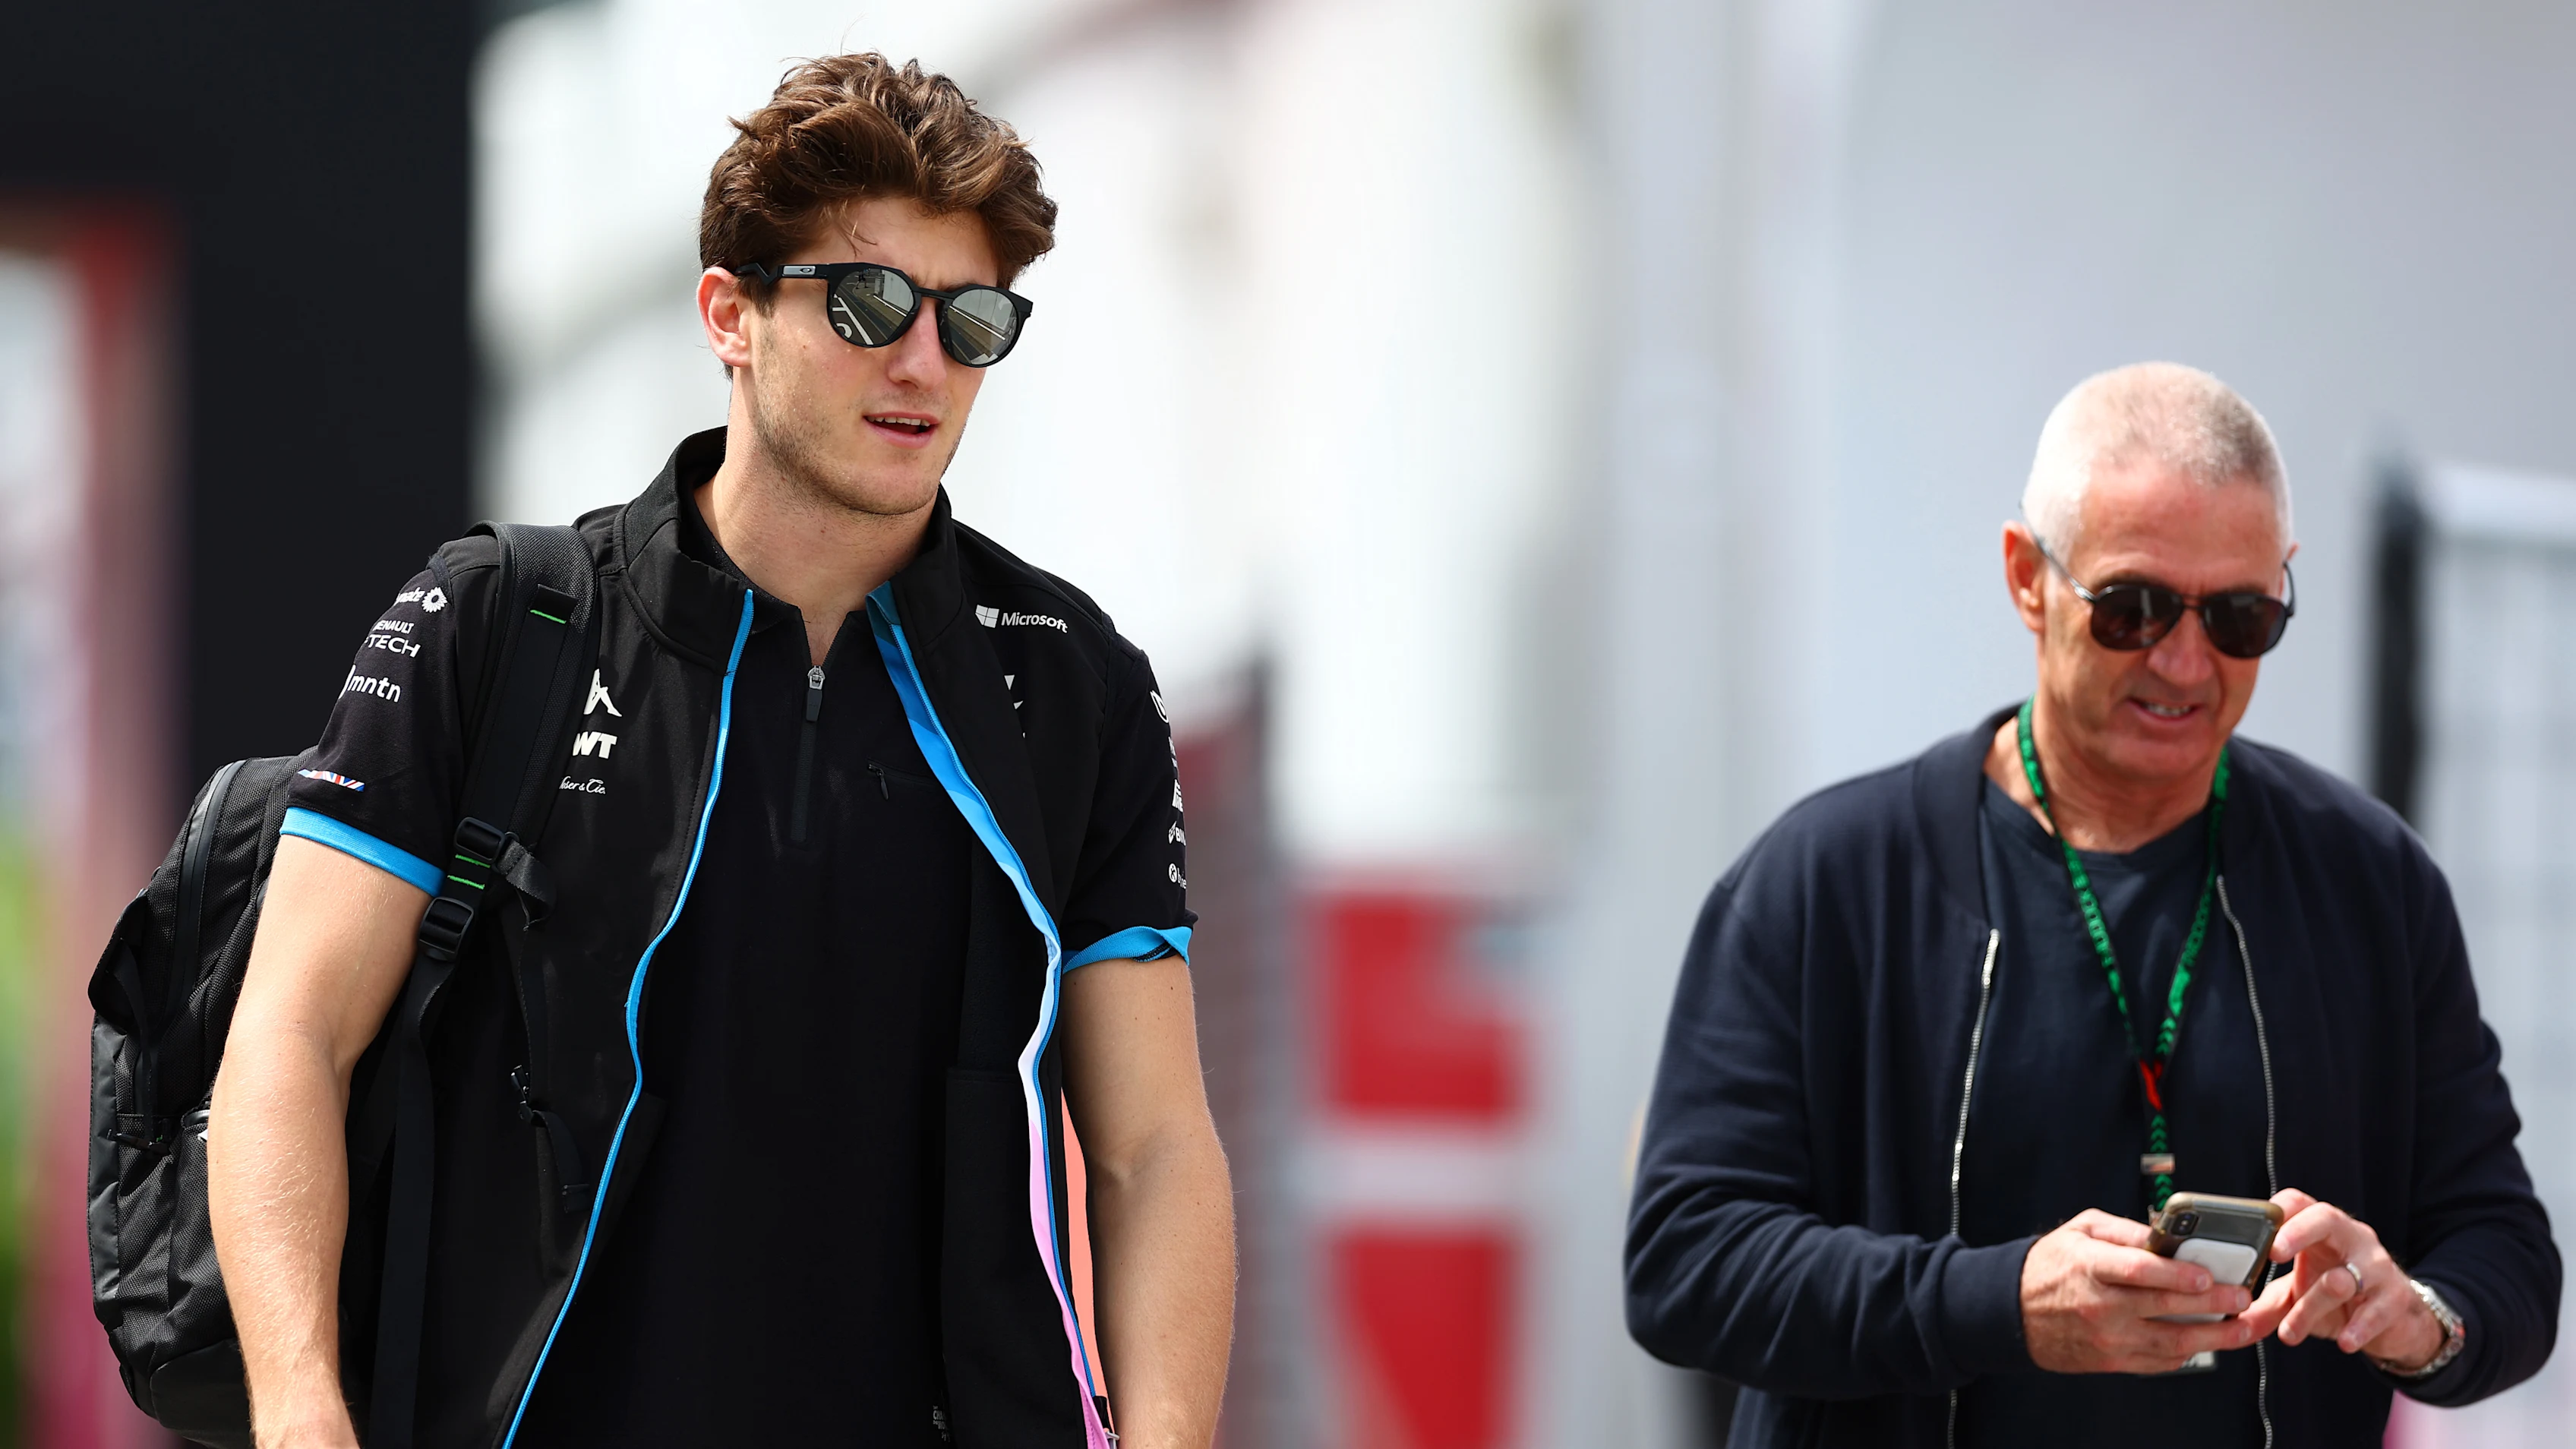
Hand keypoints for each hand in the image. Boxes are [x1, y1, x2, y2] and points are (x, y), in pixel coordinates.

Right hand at [2022, 1209, 2285, 1373]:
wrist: (2013, 1312)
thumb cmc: (2050, 1266)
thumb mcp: (2080, 1230)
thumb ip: (2125, 1230)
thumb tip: (2168, 1234)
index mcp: (2090, 1268)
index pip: (2139, 1272)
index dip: (2177, 1275)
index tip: (2208, 1276)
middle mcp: (2099, 1306)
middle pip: (2164, 1308)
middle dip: (2211, 1304)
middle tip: (2242, 1296)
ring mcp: (2107, 1338)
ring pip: (2171, 1343)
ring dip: (2214, 1337)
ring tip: (2243, 1327)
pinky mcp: (2111, 1362)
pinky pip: (2159, 1362)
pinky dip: (2189, 1354)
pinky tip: (2209, 1342)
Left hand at [2266, 1189, 2443, 1368]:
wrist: (2394, 1321)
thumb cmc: (2337, 1296)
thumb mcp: (2296, 1296)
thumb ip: (2265, 1305)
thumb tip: (2229, 1323)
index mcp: (2321, 1230)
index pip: (2299, 1203)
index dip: (2279, 1210)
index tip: (2256, 1228)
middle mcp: (2351, 1238)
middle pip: (2326, 1218)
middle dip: (2298, 1231)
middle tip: (2274, 1251)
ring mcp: (2376, 1265)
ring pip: (2342, 1277)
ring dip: (2311, 1306)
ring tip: (2289, 1333)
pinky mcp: (2396, 1297)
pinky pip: (2376, 1310)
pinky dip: (2359, 1327)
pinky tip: (2345, 1342)